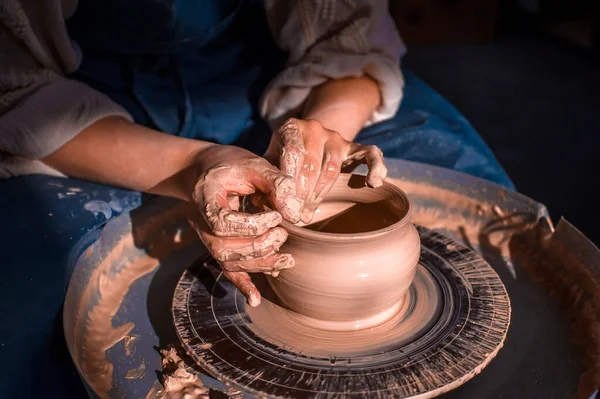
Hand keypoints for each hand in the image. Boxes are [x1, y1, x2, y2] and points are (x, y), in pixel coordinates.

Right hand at [188, 145, 302, 306]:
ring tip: (288, 260)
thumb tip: (296, 215)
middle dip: (259, 247)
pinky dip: (242, 285)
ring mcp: (208, 238)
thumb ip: (276, 184)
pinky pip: (227, 270)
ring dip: (260, 265)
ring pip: (229, 263)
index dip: (252, 225)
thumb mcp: (254, 164)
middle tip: (283, 234)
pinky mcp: (218, 246)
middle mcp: (201, 224)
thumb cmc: (231, 165)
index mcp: (206, 200)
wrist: (204, 170)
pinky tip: (255, 299)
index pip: (224, 224)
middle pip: (224, 250)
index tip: (275, 215)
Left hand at [264, 118, 387, 222]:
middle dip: (302, 193)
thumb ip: (265, 179)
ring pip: (332, 167)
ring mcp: (336, 137)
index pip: (292, 154)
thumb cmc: (281, 159)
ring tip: (309, 210)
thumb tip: (261, 205)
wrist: (305, 139)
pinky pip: (370, 154)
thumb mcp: (269, 162)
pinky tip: (372, 183)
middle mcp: (314, 127)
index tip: (285, 205)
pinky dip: (375, 167)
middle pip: (311, 164)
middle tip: (295, 214)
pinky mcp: (355, 146)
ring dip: (320, 192)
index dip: (289, 182)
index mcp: (291, 127)